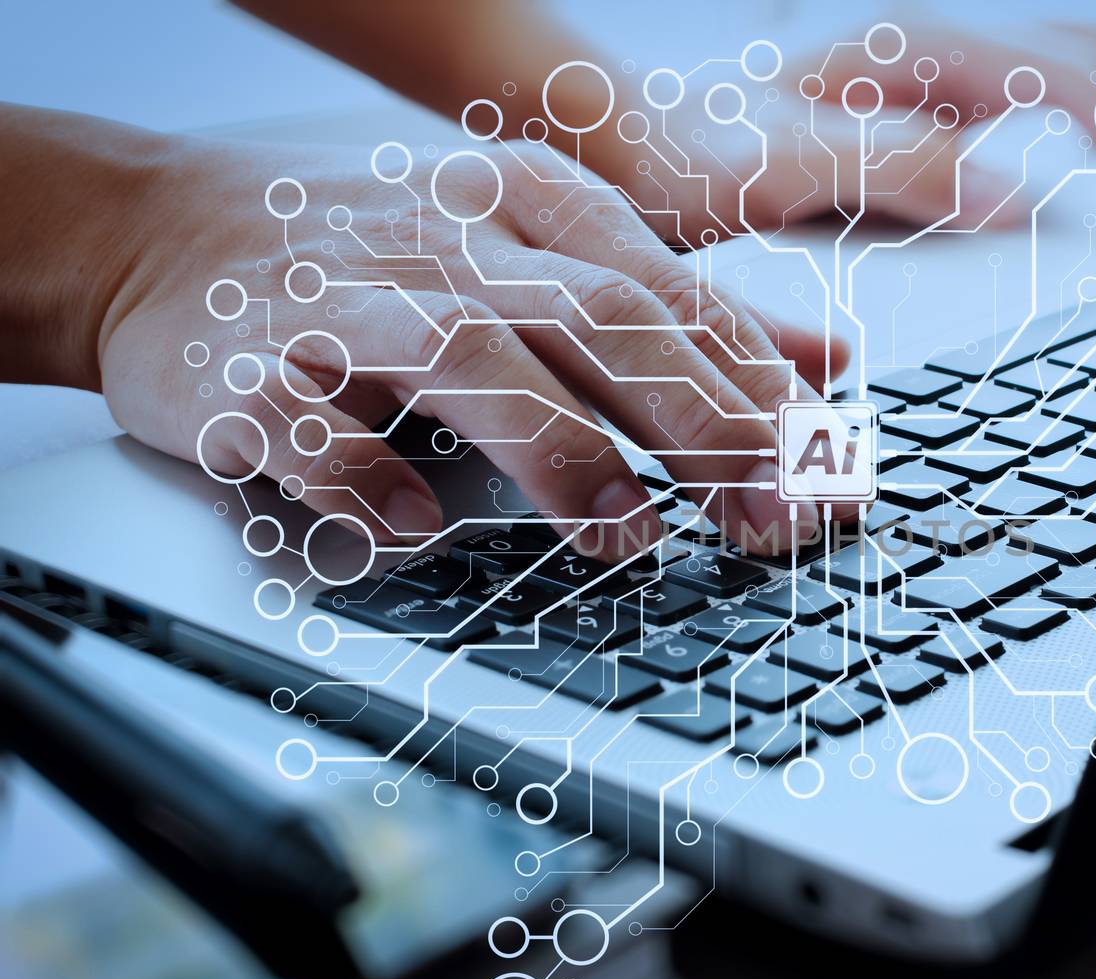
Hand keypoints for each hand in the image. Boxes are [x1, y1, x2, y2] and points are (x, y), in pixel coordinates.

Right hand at [95, 134, 847, 558]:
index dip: (760, 387)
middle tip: (770, 518)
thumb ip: (682, 309)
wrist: (148, 233)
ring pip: (470, 360)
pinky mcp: (247, 371)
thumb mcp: (537, 249)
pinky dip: (366, 477)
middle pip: (599, 322)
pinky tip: (419, 530)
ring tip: (630, 536)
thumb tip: (825, 357)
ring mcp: (345, 301)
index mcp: (529, 203)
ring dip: (558, 451)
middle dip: (698, 424)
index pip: (673, 295)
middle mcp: (448, 241)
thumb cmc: (372, 254)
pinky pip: (310, 426)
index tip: (826, 472)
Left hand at [597, 19, 1095, 242]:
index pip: (1071, 82)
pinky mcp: (921, 99)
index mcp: (911, 50)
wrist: (621, 135)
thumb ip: (904, 173)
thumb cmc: (685, 153)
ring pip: (1076, 66)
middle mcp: (928, 43)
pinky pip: (1038, 95)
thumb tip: (1019, 199)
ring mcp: (928, 68)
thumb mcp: (783, 170)